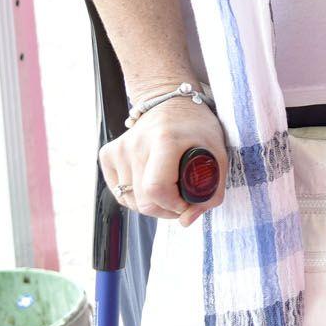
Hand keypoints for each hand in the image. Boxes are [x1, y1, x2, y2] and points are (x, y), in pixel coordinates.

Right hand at [99, 91, 226, 225]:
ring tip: (168, 189)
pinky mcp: (107, 154)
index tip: (188, 202)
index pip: (157, 189)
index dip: (174, 205)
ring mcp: (119, 149)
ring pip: (130, 201)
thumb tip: (186, 222)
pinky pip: (119, 192)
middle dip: (165, 209)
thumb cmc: (197, 129)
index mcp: (165, 139)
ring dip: (151, 204)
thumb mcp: (218, 154)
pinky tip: (150, 181)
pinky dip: (136, 196)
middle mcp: (136, 144)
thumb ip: (211, 192)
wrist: (171, 103)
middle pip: (143, 200)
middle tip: (181, 200)